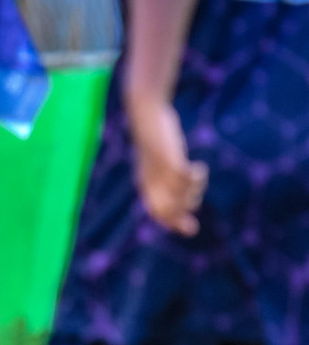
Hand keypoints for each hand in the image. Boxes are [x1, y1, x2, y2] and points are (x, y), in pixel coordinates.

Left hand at [130, 103, 207, 235]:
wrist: (147, 116)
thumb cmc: (156, 141)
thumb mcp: (159, 161)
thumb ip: (169, 178)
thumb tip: (186, 196)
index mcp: (145, 184)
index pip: (157, 212)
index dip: (174, 222)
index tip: (191, 229)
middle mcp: (150, 180)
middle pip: (170, 208)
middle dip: (186, 209)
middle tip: (197, 196)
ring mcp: (159, 170)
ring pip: (180, 193)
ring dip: (196, 189)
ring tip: (199, 175)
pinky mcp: (169, 157)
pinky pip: (184, 177)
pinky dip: (196, 177)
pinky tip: (200, 169)